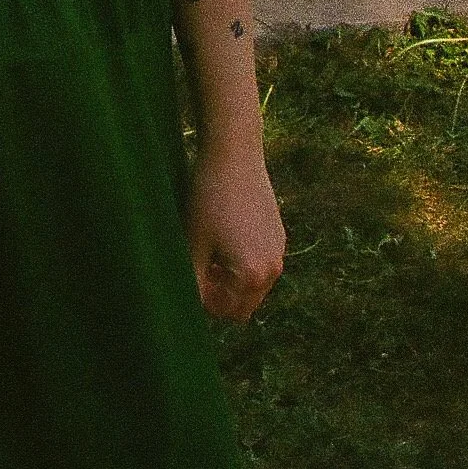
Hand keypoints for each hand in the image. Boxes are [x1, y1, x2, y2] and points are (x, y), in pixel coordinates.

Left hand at [185, 138, 284, 324]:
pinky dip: (244, 264)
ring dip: (232, 281)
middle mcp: (273, 270)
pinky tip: (224, 239)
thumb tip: (188, 305)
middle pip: (245, 305)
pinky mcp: (279, 235)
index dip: (205, 304)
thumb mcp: (194, 243)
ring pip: (254, 286)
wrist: (234, 156)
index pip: (228, 313)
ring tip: (208, 254)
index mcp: (252, 277)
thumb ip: (193, 282)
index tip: (190, 282)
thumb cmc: (208, 199)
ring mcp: (279, 252)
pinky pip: (262, 265)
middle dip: (221, 297)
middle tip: (197, 270)